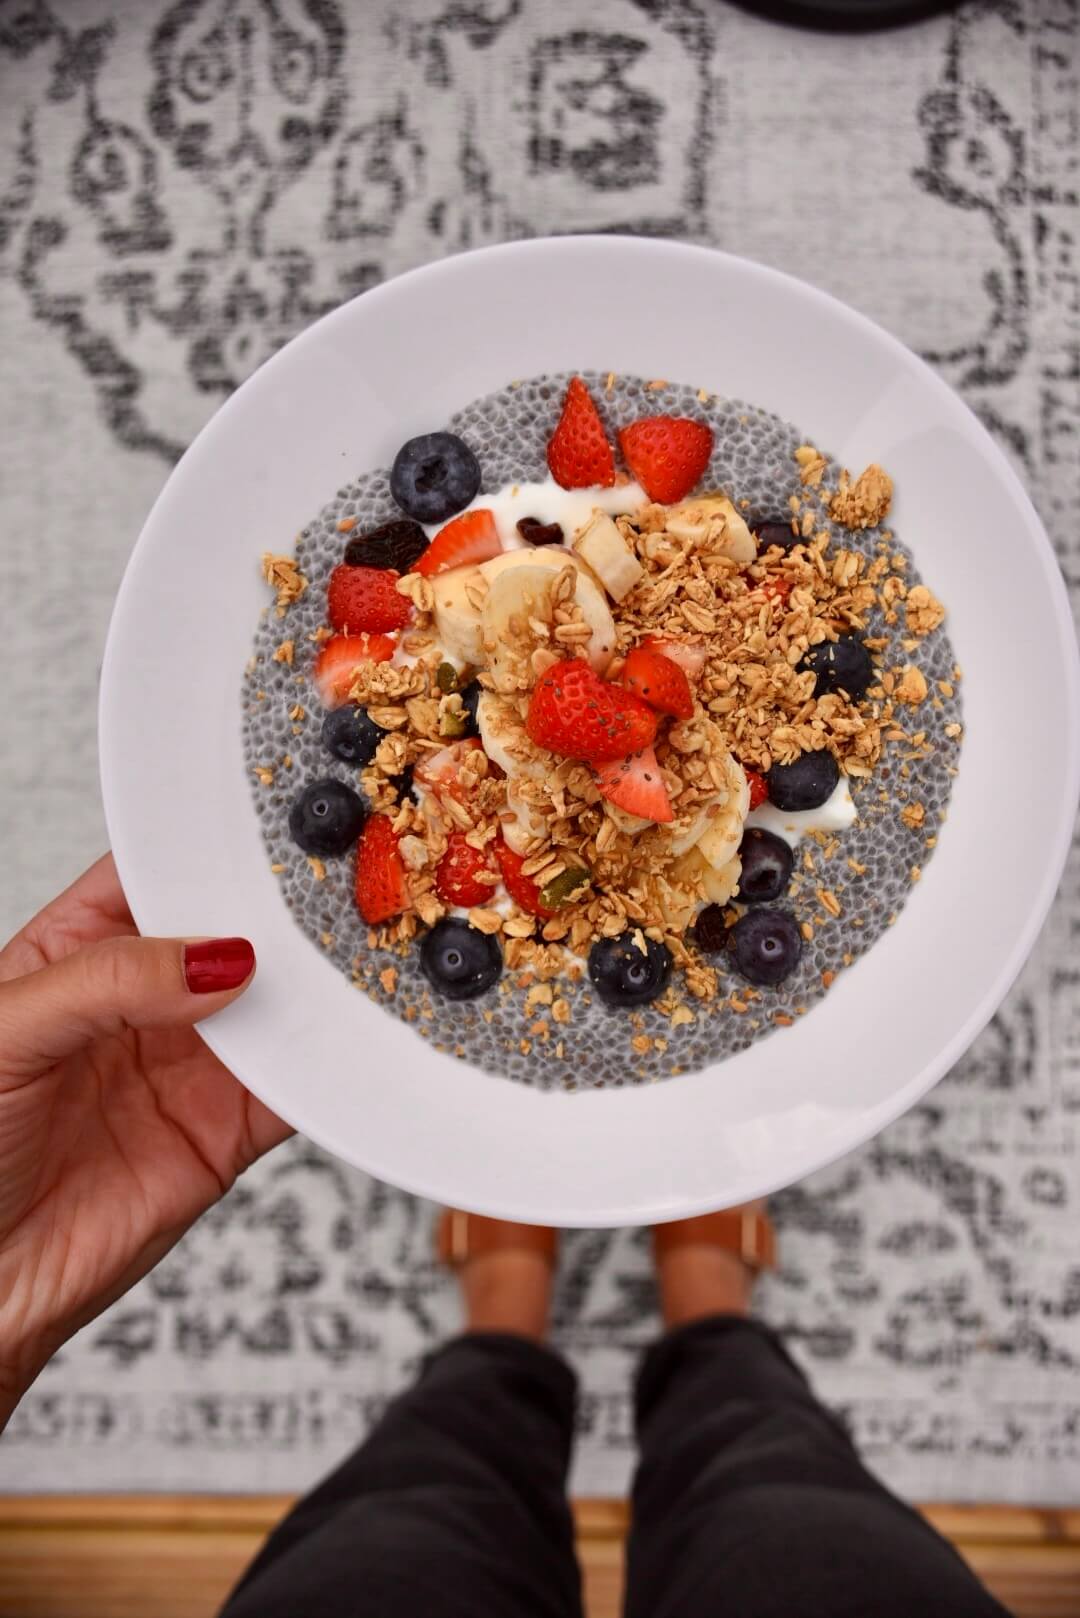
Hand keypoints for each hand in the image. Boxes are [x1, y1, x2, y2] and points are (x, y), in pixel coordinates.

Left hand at [0, 856, 291, 1425]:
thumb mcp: (8, 1034)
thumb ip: (109, 983)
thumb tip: (215, 958)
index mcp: (76, 950)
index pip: (154, 876)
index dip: (204, 850)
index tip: (262, 830)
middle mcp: (142, 998)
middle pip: (229, 934)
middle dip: (278, 912)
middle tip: (330, 891)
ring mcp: (190, 1062)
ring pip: (270, 1005)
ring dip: (312, 987)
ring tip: (354, 958)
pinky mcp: (226, 1130)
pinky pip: (291, 1090)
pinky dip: (328, 1069)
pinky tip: (347, 1044)